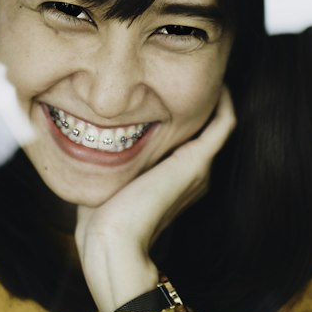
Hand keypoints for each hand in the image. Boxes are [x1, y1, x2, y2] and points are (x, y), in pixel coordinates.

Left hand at [75, 86, 236, 311]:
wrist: (112, 241)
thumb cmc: (101, 220)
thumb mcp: (107, 179)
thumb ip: (108, 159)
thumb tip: (88, 137)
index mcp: (176, 180)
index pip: (188, 139)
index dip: (182, 113)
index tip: (168, 87)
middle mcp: (195, 174)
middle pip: (205, 128)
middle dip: (196, 100)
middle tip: (185, 72)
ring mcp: (199, 168)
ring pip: (217, 123)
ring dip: (212, 97)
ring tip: (205, 70)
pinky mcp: (197, 161)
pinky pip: (223, 123)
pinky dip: (223, 102)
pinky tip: (217, 82)